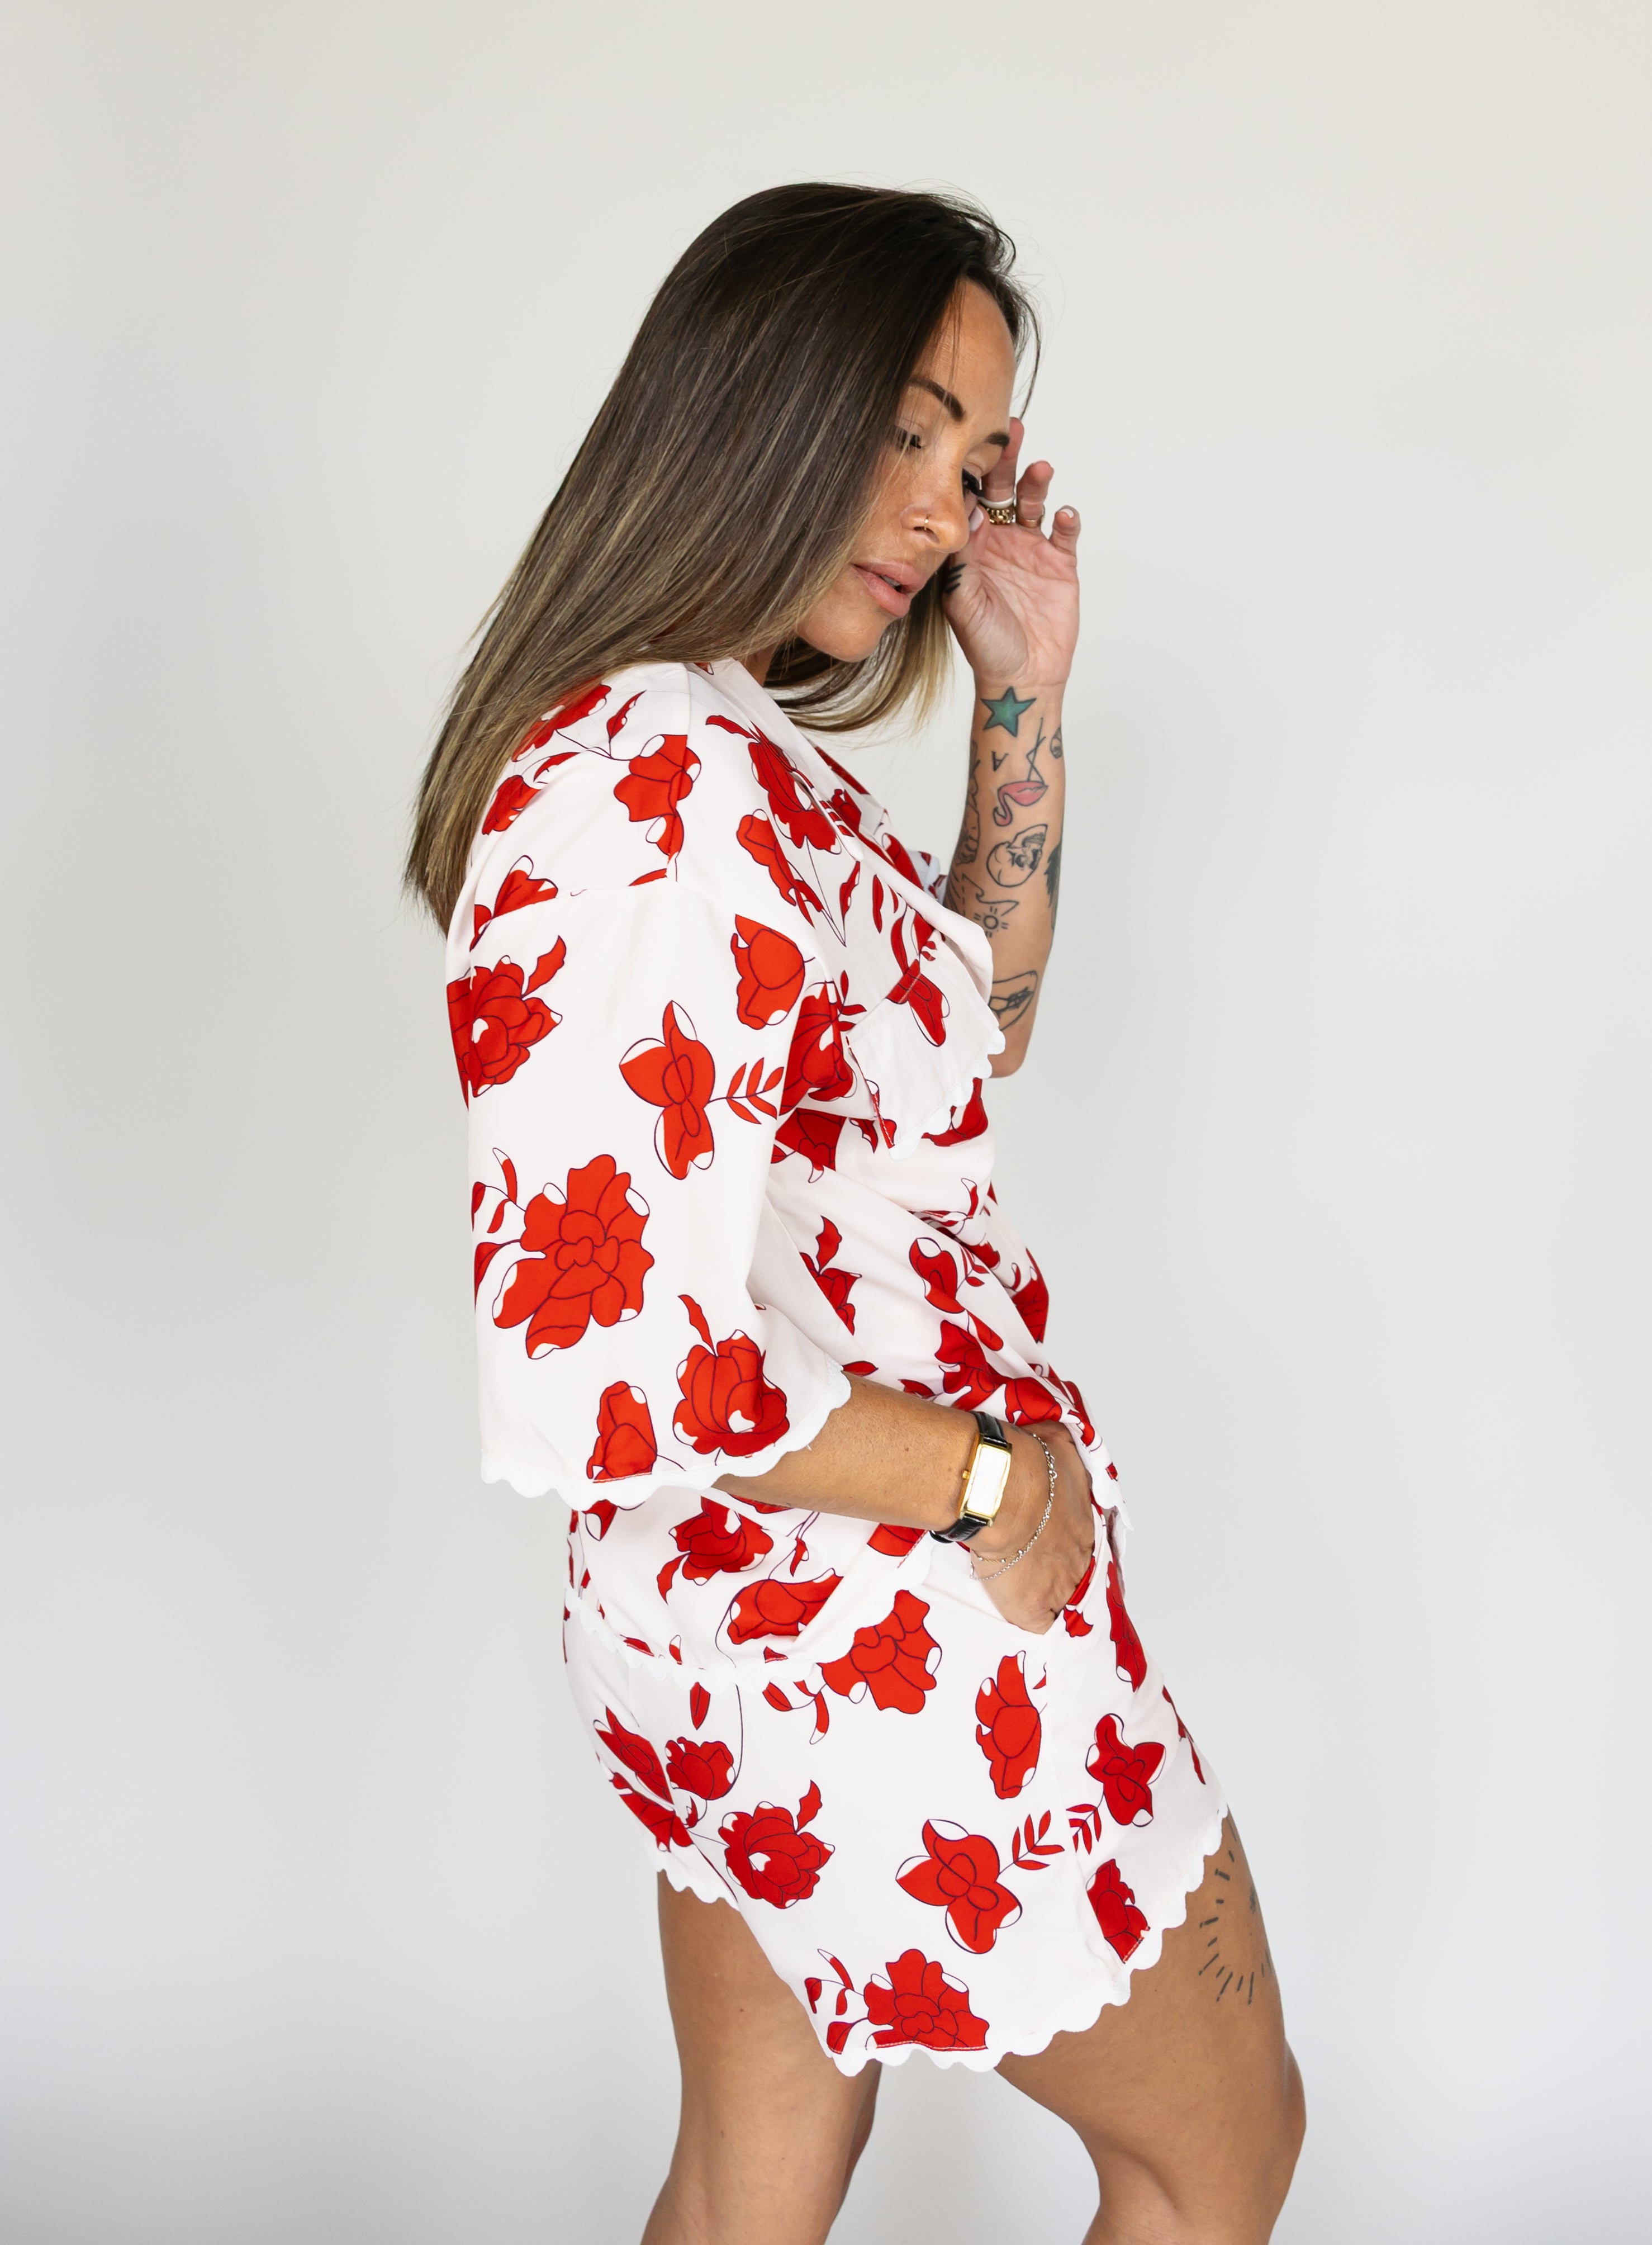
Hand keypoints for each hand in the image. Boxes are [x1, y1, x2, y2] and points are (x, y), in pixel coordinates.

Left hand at [941, 417, 1080, 689]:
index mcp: (971, 547)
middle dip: (1004, 460)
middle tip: (1009, 431)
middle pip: (1002, 489)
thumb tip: (970, 512)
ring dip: (1036, 483)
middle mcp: (1000, 541)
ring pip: (1034, 502)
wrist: (1021, 677)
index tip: (969, 448)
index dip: (970, 473)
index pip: (969, 499)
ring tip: (1040, 469)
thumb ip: (963, 559)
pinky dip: (1068, 520)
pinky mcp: (1060, 564)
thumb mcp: (961, 602)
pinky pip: (1066, 533)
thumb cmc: (985, 645)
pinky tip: (1065, 515)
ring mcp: (1031, 549)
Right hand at [969, 1423, 1094, 1634]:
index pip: (1082, 1541)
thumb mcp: (1056, 1441)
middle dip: (1058, 1573)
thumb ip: (1061, 1445)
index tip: (1055, 1545)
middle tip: (1037, 1571)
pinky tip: (1023, 1623)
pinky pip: (1038, 1628)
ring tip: (1030, 1600)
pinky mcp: (1033, 1609)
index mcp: (1084, 1522)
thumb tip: (1057, 1438)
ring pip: (1061, 1603)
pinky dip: (1032, 1626)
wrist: (1003, 1490)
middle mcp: (1079, 1557)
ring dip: (1048, 1600)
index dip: (1066, 1544)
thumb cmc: (1027, 1463)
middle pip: (1076, 1574)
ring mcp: (1059, 1586)